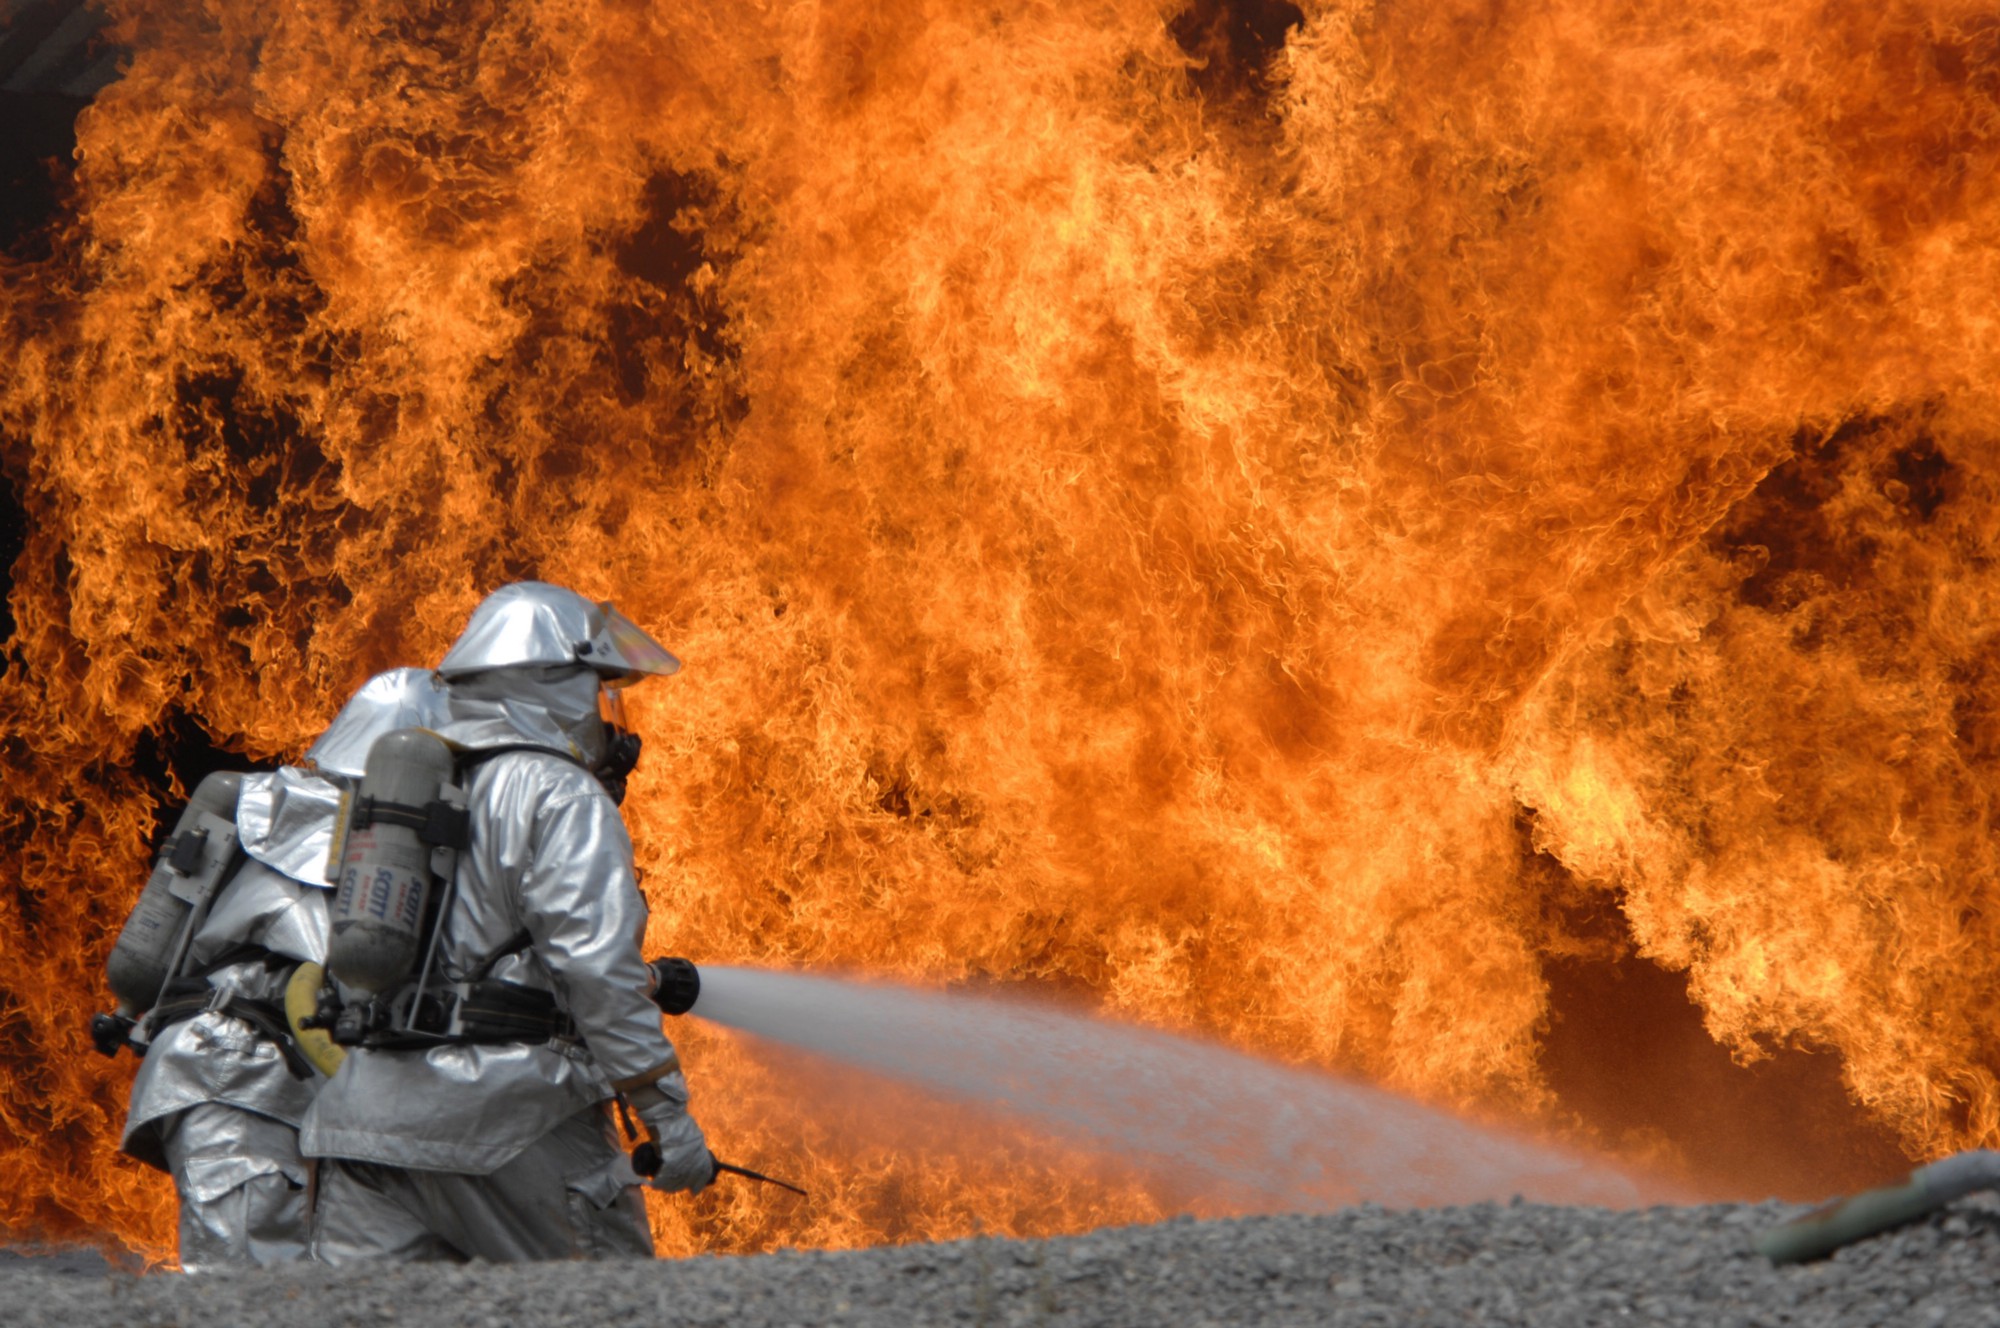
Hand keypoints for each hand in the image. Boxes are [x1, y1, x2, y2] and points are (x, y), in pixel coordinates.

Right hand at [629, 1070, 711, 1193]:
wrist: (666, 1114)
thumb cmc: (677, 1122)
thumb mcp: (692, 1134)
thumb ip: (693, 1147)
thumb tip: (691, 1157)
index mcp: (701, 1150)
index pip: (703, 1172)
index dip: (699, 1183)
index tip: (695, 1190)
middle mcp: (694, 1157)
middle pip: (689, 1178)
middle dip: (682, 1185)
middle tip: (674, 1187)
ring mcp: (682, 1159)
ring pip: (677, 1180)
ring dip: (669, 1186)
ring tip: (662, 1186)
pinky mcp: (669, 1160)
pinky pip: (665, 1177)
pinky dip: (659, 1182)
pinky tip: (654, 1184)